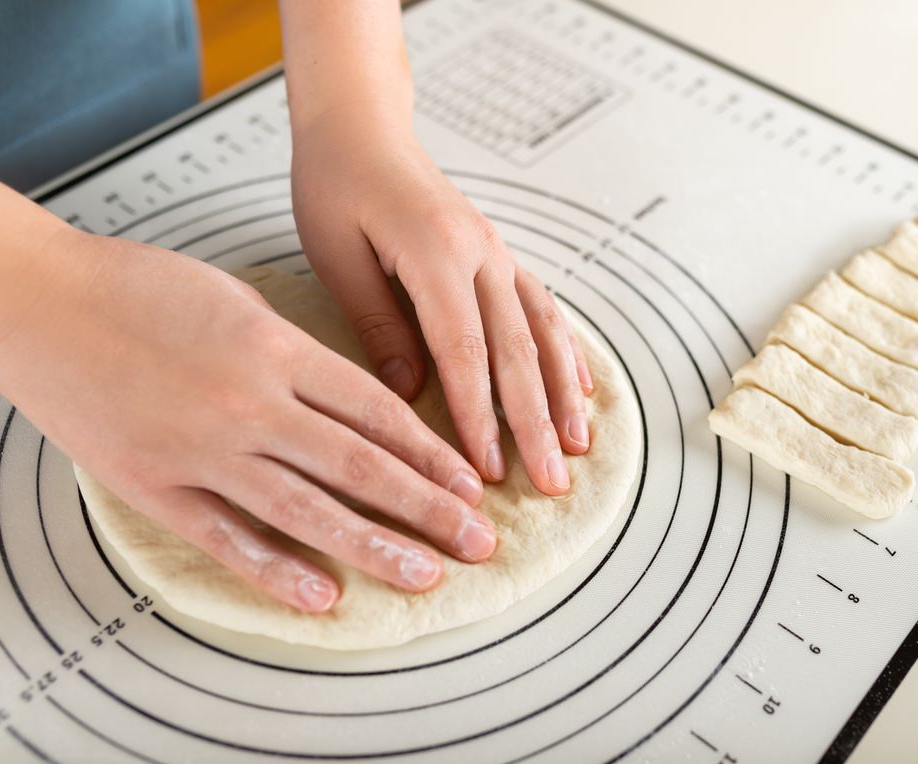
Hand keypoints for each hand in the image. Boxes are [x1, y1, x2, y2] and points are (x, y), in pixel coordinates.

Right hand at [0, 228, 499, 612]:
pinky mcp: (156, 485)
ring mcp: (203, 449)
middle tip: (479, 540)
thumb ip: (296, 352)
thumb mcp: (237, 300)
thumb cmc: (137, 288)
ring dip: (375, 547)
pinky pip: (227, 537)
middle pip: (361, 465)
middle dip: (429, 507)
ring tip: (427, 575)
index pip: (377, 410)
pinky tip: (323, 598)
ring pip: (308, 509)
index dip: (432, 452)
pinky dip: (275, 572)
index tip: (470, 481)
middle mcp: (251, 403)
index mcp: (277, 350)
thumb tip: (349, 398)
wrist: (37, 301)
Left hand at [290, 117, 593, 496]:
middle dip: (535, 423)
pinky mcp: (500, 255)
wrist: (362, 126)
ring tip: (579, 447)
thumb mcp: (337, 256)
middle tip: (551, 482)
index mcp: (436, 254)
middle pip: (516, 352)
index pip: (464, 353)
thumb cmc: (336, 186)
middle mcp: (481, 254)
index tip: (488, 471)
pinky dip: (565, 350)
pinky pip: (543, 307)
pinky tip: (581, 387)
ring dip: (562, 394)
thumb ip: (378, 324)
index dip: (479, 417)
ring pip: (542, 332)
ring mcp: (498, 252)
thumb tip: (411, 394)